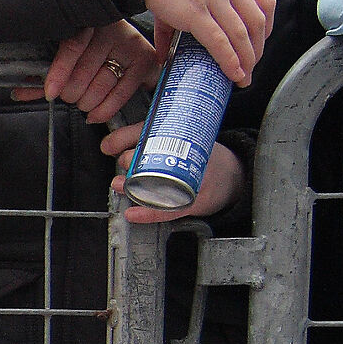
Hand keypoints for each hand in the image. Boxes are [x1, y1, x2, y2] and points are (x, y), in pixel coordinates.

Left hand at [11, 22, 155, 123]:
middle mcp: (111, 29)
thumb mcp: (61, 50)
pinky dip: (105, 109)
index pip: (73, 47)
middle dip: (71, 93)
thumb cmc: (86, 44)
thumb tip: (21, 91)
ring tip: (82, 102)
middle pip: (85, 72)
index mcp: (87, 20)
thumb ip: (43, 70)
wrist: (120, 35)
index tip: (49, 92)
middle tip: (69, 96)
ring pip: (101, 84)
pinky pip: (121, 92)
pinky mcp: (143, 59)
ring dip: (86, 102)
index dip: (59, 73)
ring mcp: (129, 43)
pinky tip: (94, 114)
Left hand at [102, 124, 243, 221]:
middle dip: (132, 158)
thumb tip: (108, 145)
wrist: (234, 177)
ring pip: (160, 182)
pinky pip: (170, 209)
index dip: (126, 137)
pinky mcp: (196, 202)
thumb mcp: (181, 140)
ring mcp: (195, 180)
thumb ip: (146, 139)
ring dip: (135, 184)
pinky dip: (149, 213)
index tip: (108, 146)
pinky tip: (132, 213)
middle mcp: (190, 156)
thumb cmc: (202, 158)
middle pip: (156, 155)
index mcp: (185, 136)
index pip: (152, 130)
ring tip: (119, 184)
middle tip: (122, 161)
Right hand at [143, 0, 275, 85]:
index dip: (267, 30)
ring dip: (246, 61)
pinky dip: (229, 60)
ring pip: (241, 35)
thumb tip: (166, 53)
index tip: (259, 45)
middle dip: (257, 51)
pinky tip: (232, 72)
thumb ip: (191, 14)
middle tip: (251, 68)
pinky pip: (219, 41)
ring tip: (242, 76)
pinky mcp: (195, 12)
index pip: (265, 4)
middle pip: (257, 23)